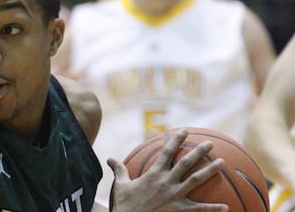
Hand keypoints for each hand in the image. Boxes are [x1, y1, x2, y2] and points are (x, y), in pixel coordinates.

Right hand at [108, 129, 227, 211]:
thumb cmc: (124, 205)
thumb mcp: (120, 185)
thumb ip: (119, 170)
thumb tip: (109, 158)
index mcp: (153, 174)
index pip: (166, 152)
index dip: (175, 140)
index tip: (184, 131)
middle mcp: (166, 182)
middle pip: (185, 162)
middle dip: (198, 151)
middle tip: (210, 143)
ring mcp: (175, 196)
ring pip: (196, 179)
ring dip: (210, 170)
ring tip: (222, 162)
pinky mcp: (179, 210)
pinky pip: (200, 209)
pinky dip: (213, 208)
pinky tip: (226, 206)